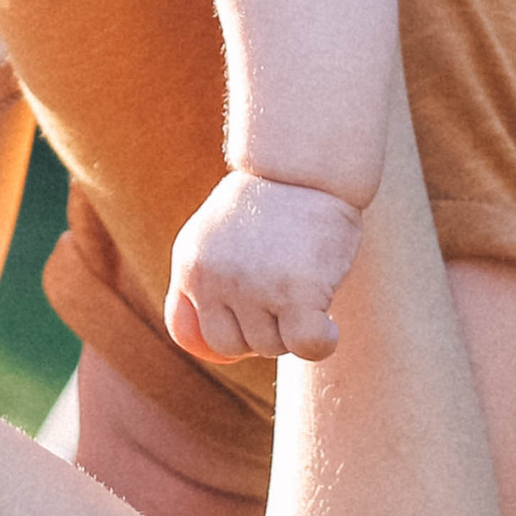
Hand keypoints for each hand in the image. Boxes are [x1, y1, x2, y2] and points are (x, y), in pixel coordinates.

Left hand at [165, 170, 368, 366]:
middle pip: (232, 345)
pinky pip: (308, 345)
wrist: (303, 166)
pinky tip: (329, 324)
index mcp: (191, 265)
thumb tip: (204, 350)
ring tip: (306, 284)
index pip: (187, 334)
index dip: (222, 334)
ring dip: (293, 327)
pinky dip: (322, 342)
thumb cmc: (268, 204)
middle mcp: (214, 279)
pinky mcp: (296, 293)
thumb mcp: (215, 235)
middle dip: (259, 329)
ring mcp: (254, 288)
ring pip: (271, 346)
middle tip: (284, 293)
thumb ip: (204, 282)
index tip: (248, 321)